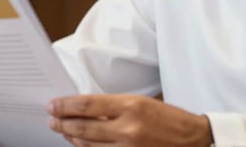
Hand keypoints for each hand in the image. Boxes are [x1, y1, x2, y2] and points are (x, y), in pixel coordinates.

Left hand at [47, 94, 212, 146]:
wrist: (193, 140)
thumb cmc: (169, 118)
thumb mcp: (142, 102)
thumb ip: (114, 106)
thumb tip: (85, 108)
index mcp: (131, 106)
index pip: (87, 105)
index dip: (66, 106)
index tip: (53, 105)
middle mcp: (127, 128)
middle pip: (83, 127)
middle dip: (63, 123)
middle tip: (52, 119)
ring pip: (88, 145)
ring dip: (71, 137)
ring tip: (62, 130)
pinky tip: (80, 144)